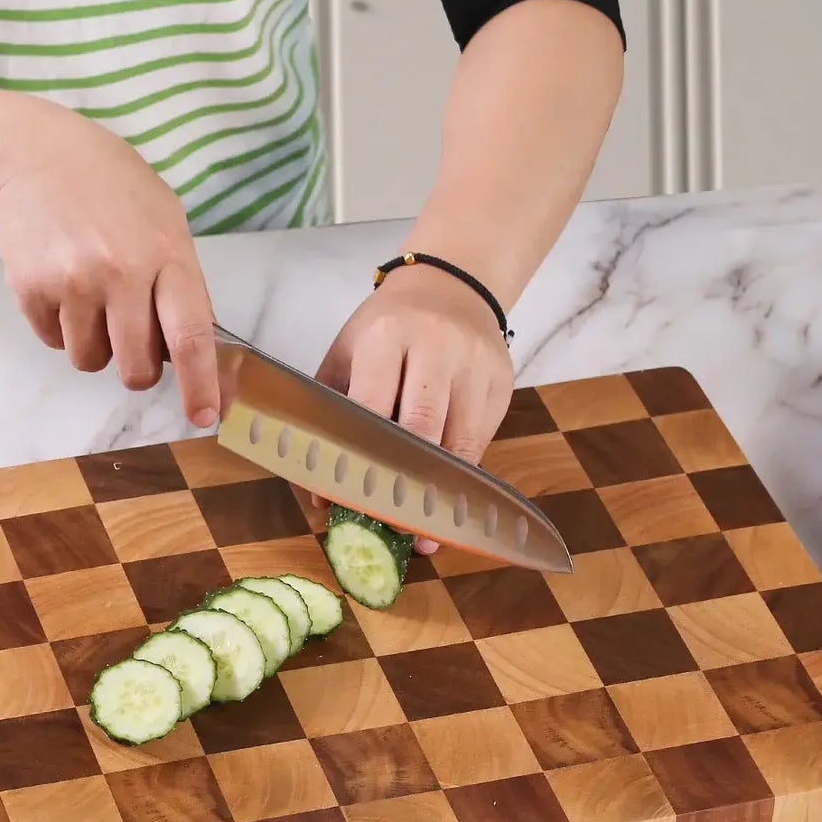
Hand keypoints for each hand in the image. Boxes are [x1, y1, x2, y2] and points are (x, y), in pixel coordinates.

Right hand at [0, 102, 218, 426]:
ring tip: (89, 295)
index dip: (200, 385)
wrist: (35, 154)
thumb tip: (199, 355)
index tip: (205, 417)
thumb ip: (182, 285)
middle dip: (137, 370)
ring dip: (93, 345)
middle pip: (137, 368)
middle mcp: (122, 272)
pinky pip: (54, 342)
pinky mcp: (33, 289)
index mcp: (167, 255)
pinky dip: (59, 326)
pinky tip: (60, 281)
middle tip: (129, 339)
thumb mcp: (164, 222)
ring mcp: (74, 282)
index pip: (191, 337)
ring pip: (90, 361)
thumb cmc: (112, 191)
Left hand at [316, 262, 514, 553]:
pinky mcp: (502, 383)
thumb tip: (320, 498)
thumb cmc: (385, 331)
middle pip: (423, 431)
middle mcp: (437, 347)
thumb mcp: (346, 356)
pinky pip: (480, 442)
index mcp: (386, 336)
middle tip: (389, 528)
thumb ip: (328, 418)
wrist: (450, 287)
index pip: (373, 409)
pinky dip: (460, 477)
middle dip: (405, 484)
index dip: (362, 460)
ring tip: (421, 534)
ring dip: (438, 493)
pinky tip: (446, 503)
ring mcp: (476, 365)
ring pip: (459, 444)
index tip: (349, 502)